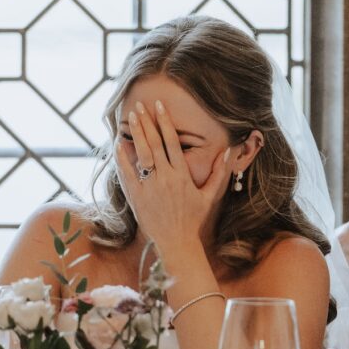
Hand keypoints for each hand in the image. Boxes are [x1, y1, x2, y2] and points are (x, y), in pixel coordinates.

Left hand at [118, 100, 229, 253]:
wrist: (177, 243)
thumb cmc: (193, 220)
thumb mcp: (209, 196)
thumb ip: (219, 173)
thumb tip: (229, 152)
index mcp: (182, 175)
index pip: (172, 142)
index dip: (165, 122)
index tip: (159, 106)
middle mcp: (165, 178)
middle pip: (154, 143)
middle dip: (147, 122)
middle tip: (140, 105)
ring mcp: (149, 187)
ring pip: (140, 154)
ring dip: (135, 134)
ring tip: (131, 116)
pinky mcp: (136, 197)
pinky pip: (127, 173)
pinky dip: (122, 158)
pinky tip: (119, 143)